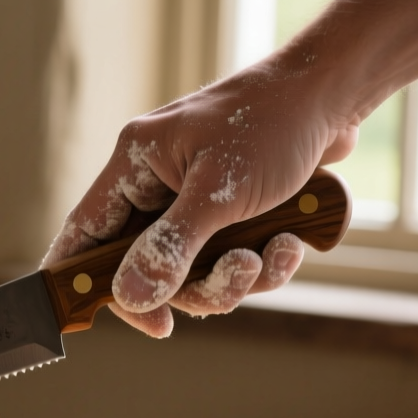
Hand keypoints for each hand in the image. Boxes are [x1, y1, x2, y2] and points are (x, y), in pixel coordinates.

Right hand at [42, 60, 351, 336]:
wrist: (336, 97)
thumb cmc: (274, 122)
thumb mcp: (220, 190)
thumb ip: (170, 246)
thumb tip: (128, 298)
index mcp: (136, 165)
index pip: (85, 230)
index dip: (81, 277)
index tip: (96, 320)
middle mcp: (158, 186)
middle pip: (142, 267)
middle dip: (190, 285)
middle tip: (230, 280)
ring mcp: (194, 204)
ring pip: (191, 274)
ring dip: (233, 278)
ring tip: (268, 255)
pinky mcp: (232, 217)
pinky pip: (230, 264)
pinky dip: (263, 264)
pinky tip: (290, 242)